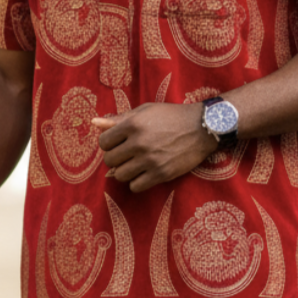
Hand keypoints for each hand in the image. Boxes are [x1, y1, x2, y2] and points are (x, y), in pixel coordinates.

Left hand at [93, 103, 214, 192]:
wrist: (202, 128)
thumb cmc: (171, 116)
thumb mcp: (145, 111)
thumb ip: (120, 118)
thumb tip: (94, 122)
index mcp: (133, 124)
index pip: (104, 142)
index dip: (109, 143)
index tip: (119, 143)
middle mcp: (139, 143)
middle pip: (110, 160)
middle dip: (115, 158)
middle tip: (127, 155)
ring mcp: (150, 160)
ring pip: (120, 175)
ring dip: (125, 171)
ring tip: (135, 164)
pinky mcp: (161, 174)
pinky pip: (135, 186)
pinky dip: (137, 182)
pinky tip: (144, 174)